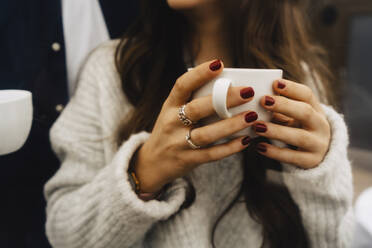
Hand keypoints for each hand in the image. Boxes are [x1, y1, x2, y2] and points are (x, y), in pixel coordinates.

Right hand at [133, 60, 257, 192]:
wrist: (152, 163)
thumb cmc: (170, 130)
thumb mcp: (173, 112)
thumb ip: (193, 101)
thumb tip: (229, 87)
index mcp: (170, 105)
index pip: (182, 85)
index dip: (200, 74)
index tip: (219, 63)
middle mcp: (172, 122)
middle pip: (198, 108)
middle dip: (224, 99)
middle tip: (248, 92)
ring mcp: (179, 143)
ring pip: (207, 134)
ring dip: (231, 125)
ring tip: (251, 116)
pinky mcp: (189, 160)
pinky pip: (212, 154)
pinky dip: (230, 147)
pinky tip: (246, 140)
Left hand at [252, 79, 330, 168]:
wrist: (316, 156)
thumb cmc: (296, 129)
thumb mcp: (292, 117)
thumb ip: (277, 108)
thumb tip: (252, 97)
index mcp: (316, 109)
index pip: (307, 95)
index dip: (291, 88)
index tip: (274, 83)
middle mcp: (321, 125)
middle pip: (305, 112)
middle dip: (284, 105)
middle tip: (263, 101)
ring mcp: (318, 144)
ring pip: (299, 136)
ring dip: (276, 130)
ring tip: (257, 126)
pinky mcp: (311, 161)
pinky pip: (292, 157)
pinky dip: (275, 152)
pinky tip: (259, 147)